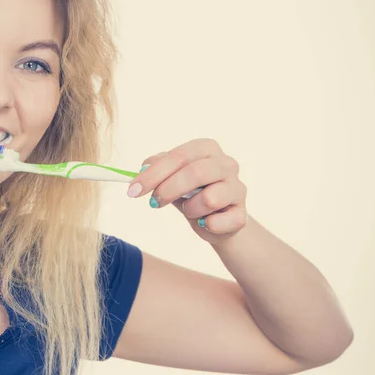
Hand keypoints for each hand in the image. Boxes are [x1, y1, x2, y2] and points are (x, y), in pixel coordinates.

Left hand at [127, 138, 247, 245]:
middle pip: (196, 172)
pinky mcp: (241, 214)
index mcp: (207, 149)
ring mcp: (237, 188)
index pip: (179, 156)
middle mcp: (227, 164)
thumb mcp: (171, 177)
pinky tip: (206, 223)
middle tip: (154, 203)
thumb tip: (144, 167)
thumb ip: (158, 167)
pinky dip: (207, 225)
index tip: (133, 190)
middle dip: (168, 189)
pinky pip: (219, 221)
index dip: (154, 174)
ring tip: (189, 210)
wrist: (217, 221)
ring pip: (210, 198)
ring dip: (190, 209)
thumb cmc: (192, 194)